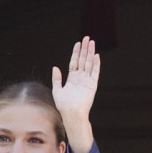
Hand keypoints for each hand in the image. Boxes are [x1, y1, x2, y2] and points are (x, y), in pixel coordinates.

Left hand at [52, 36, 99, 152]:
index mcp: (72, 78)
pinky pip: (95, 73)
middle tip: (87, 38)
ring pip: (89, 64)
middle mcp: (80, 78)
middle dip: (85, 49)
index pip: (75, 62)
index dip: (76, 52)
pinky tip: (96, 56)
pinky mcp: (92, 85)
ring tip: (92, 43)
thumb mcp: (57, 90)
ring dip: (90, 53)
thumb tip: (55, 67)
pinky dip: (96, 64)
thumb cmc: (63, 105)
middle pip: (83, 60)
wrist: (71, 114)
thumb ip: (57, 79)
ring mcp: (87, 81)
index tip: (78, 43)